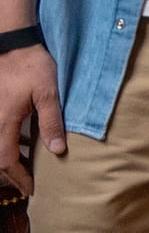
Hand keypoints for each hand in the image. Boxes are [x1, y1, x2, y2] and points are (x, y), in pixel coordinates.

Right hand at [0, 44, 62, 195]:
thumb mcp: (48, 94)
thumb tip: (57, 150)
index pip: (6, 161)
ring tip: (28, 163)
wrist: (11, 44)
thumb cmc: (31, 66)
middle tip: (29, 181)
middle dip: (12, 172)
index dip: (18, 178)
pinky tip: (23, 140)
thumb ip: (51, 122)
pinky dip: (8, 141)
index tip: (31, 189)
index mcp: (3, 122)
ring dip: (10, 156)